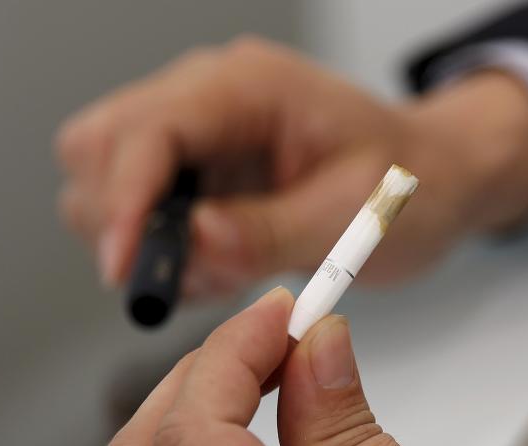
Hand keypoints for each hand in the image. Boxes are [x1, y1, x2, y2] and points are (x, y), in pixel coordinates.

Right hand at [56, 37, 527, 295]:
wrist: (432, 176)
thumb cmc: (409, 183)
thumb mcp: (353, 218)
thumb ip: (271, 231)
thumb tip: (194, 244)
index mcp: (246, 89)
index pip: (148, 131)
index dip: (123, 202)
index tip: (127, 271)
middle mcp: (205, 98)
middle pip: (96, 147)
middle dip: (118, 222)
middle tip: (178, 274)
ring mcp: (192, 132)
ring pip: (99, 180)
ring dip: (139, 242)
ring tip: (216, 269)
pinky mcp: (191, 167)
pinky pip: (132, 209)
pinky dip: (157, 251)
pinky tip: (218, 262)